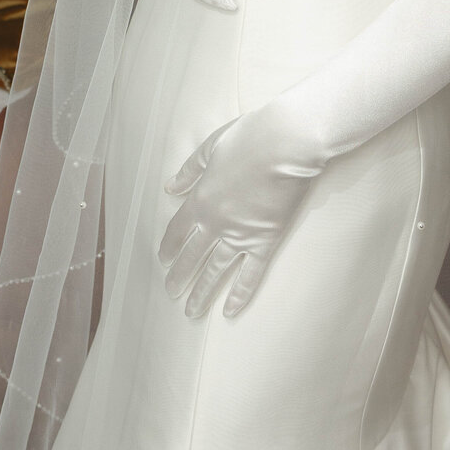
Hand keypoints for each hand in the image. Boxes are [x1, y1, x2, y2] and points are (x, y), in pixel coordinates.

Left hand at [159, 103, 323, 317]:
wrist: (286, 144)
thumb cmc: (249, 138)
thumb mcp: (211, 147)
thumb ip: (189, 170)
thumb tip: (170, 187)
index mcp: (200, 200)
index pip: (177, 231)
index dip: (168, 247)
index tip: (163, 261)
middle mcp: (215, 223)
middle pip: (191, 256)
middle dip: (179, 277)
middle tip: (170, 293)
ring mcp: (240, 235)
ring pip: (216, 271)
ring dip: (201, 293)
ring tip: (190, 312)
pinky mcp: (265, 241)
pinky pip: (250, 274)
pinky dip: (240, 294)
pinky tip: (230, 311)